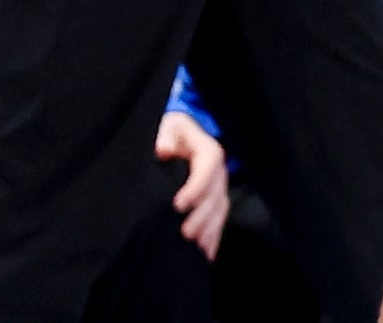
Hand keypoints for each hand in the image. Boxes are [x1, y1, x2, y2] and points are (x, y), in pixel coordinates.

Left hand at [155, 112, 229, 258]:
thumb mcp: (168, 127)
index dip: (196, 186)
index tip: (178, 204)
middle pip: (216, 194)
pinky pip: (218, 220)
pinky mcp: (214, 202)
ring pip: (220, 209)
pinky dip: (213, 237)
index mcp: (207, 151)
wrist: (179, 138)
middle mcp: (217, 172)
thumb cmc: (171, 133)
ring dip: (210, 230)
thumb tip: (163, 150)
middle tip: (185, 233)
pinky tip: (206, 254)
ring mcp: (218, 188)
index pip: (209, 166)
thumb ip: (165, 136)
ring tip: (196, 248)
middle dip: (202, 215)